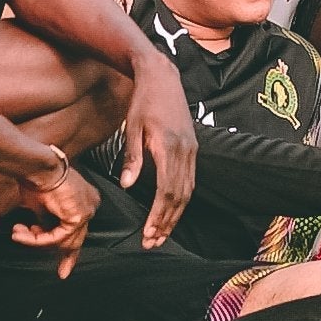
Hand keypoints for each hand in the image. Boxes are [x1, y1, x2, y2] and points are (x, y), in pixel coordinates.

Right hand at [0, 159, 100, 277]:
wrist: (36, 166)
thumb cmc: (36, 178)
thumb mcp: (42, 205)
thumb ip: (47, 221)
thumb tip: (41, 234)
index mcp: (84, 200)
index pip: (78, 231)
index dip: (70, 252)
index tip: (65, 269)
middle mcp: (91, 205)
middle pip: (75, 239)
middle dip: (66, 257)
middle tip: (61, 273)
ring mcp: (87, 210)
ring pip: (63, 241)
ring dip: (36, 241)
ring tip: (18, 233)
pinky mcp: (78, 216)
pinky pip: (57, 238)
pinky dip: (38, 239)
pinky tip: (23, 233)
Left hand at [119, 56, 199, 248]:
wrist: (163, 77)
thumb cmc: (142, 101)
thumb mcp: (131, 127)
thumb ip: (131, 157)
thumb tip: (127, 185)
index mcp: (167, 147)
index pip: (165, 191)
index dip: (157, 216)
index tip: (147, 234)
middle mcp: (184, 151)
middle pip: (178, 197)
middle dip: (166, 223)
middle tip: (152, 243)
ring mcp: (192, 150)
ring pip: (187, 191)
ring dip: (174, 216)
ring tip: (160, 235)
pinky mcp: (193, 148)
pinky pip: (190, 180)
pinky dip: (181, 200)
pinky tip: (171, 212)